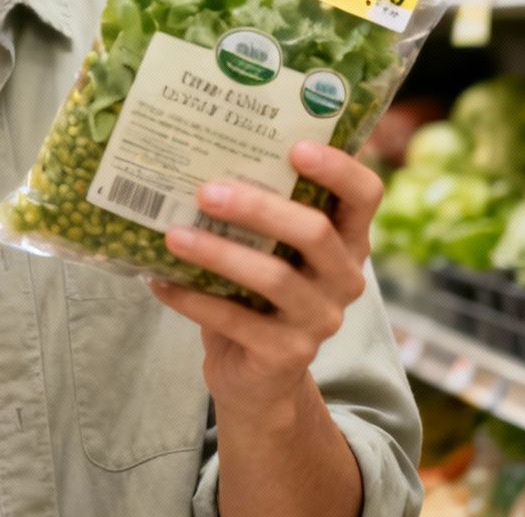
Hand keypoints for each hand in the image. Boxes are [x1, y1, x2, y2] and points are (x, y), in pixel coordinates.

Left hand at [149, 143, 382, 410]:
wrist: (257, 377)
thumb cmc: (257, 294)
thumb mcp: (269, 251)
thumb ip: (256, 213)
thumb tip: (194, 159)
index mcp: (346, 241)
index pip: (365, 195)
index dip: (339, 168)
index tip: (296, 146)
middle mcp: (344, 279)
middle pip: (314, 232)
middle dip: (258, 207)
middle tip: (206, 191)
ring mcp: (320, 320)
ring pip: (274, 278)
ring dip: (217, 253)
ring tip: (173, 236)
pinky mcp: (287, 354)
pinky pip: (235, 320)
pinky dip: (192, 298)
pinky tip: (159, 281)